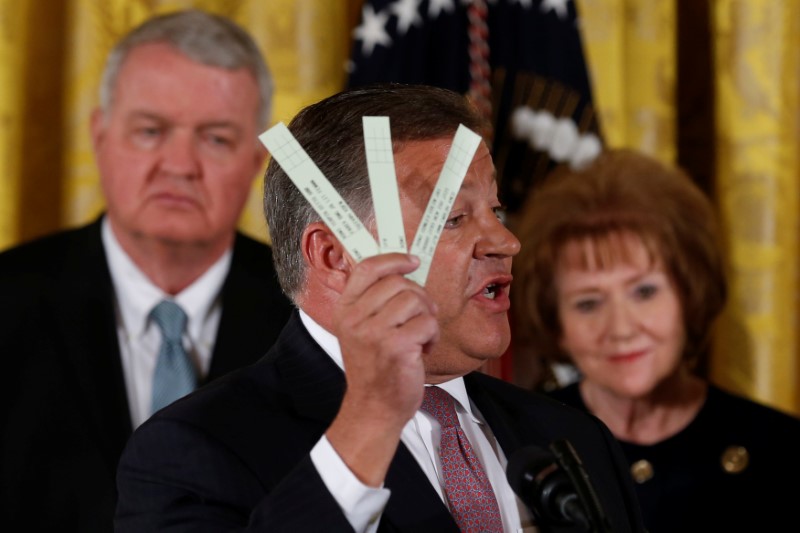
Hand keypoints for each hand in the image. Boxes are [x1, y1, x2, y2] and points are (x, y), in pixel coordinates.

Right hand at [327, 253, 438, 485]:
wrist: (374, 408)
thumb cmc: (375, 368)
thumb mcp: (362, 330)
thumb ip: (374, 302)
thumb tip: (404, 270)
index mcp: (345, 310)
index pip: (367, 268)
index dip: (393, 259)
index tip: (412, 261)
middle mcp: (355, 319)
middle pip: (399, 282)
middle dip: (419, 297)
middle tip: (420, 317)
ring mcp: (374, 333)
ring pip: (415, 300)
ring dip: (426, 317)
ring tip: (419, 336)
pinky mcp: (396, 347)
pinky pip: (427, 323)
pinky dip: (432, 335)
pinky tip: (423, 349)